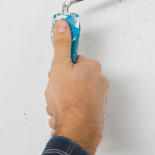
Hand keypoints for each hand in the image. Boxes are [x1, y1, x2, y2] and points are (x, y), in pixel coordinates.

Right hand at [44, 20, 108, 154]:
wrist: (77, 128)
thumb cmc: (70, 101)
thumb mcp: (59, 66)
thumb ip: (61, 44)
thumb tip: (63, 25)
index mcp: (91, 67)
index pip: (73, 60)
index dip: (60, 67)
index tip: (56, 71)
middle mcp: (98, 81)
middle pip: (73, 78)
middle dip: (60, 85)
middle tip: (56, 91)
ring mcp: (97, 97)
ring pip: (74, 94)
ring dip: (62, 100)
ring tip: (58, 105)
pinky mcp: (94, 112)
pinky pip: (76, 107)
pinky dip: (67, 111)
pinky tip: (61, 114)